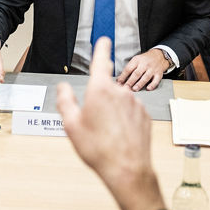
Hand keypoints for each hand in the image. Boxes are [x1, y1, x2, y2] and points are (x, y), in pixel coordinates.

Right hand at [58, 38, 163, 209]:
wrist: (127, 169)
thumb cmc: (98, 149)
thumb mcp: (71, 125)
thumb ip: (65, 101)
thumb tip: (63, 87)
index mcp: (100, 90)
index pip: (101, 61)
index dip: (101, 48)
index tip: (104, 40)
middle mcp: (120, 92)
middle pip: (107, 88)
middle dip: (100, 101)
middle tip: (92, 123)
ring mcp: (135, 103)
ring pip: (119, 102)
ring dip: (112, 112)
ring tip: (106, 135)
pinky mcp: (145, 115)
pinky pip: (130, 113)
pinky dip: (124, 121)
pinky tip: (118, 137)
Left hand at [117, 48, 170, 91]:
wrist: (159, 56)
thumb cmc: (145, 60)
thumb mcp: (136, 60)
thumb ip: (129, 69)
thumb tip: (120, 80)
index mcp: (137, 60)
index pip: (128, 69)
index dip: (123, 76)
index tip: (119, 82)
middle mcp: (145, 64)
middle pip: (136, 73)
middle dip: (130, 81)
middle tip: (125, 87)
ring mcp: (152, 69)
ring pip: (145, 77)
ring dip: (140, 83)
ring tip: (134, 89)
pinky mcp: (158, 74)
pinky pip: (156, 80)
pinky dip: (152, 85)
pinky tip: (148, 88)